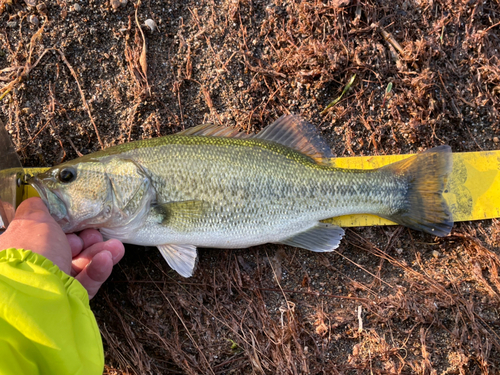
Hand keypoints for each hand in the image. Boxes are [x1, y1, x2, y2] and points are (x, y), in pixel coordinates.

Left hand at [0, 197, 124, 298]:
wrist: (39, 292)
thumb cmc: (32, 252)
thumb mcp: (32, 219)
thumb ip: (37, 208)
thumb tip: (38, 200)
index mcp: (22, 248)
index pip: (47, 235)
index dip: (64, 226)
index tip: (78, 219)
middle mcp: (36, 267)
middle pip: (68, 249)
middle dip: (88, 239)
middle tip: (96, 232)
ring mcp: (54, 283)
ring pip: (82, 264)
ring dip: (100, 252)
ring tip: (114, 247)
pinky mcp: (71, 296)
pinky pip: (88, 280)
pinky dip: (99, 268)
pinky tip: (106, 259)